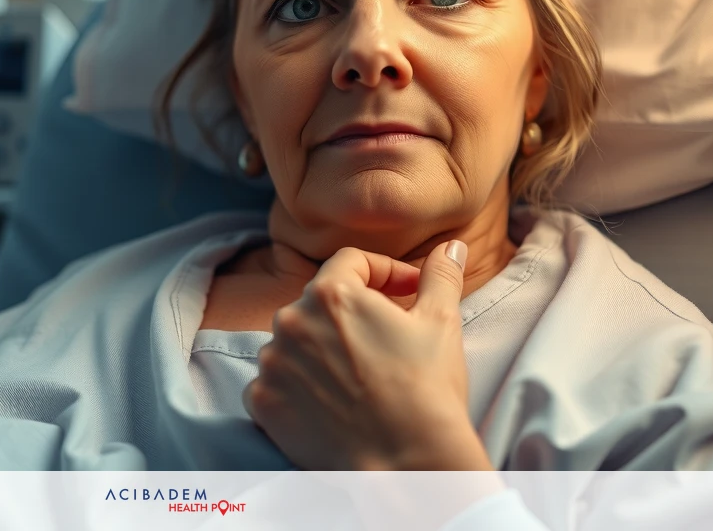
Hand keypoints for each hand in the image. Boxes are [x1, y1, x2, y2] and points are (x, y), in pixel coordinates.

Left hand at [242, 240, 492, 470]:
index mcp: (331, 293)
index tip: (407, 291)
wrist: (407, 465)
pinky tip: (327, 401)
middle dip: (351, 314)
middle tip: (385, 339)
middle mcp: (290, 321)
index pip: (350, 262)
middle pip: (320, 302)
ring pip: (294, 342)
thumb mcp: (441, 322)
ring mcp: (271, 363)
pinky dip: (295, 385)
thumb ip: (439, 275)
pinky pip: (274, 382)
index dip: (384, 272)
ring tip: (357, 375)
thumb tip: (450, 246)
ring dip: (320, 349)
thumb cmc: (426, 390)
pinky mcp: (262, 402)